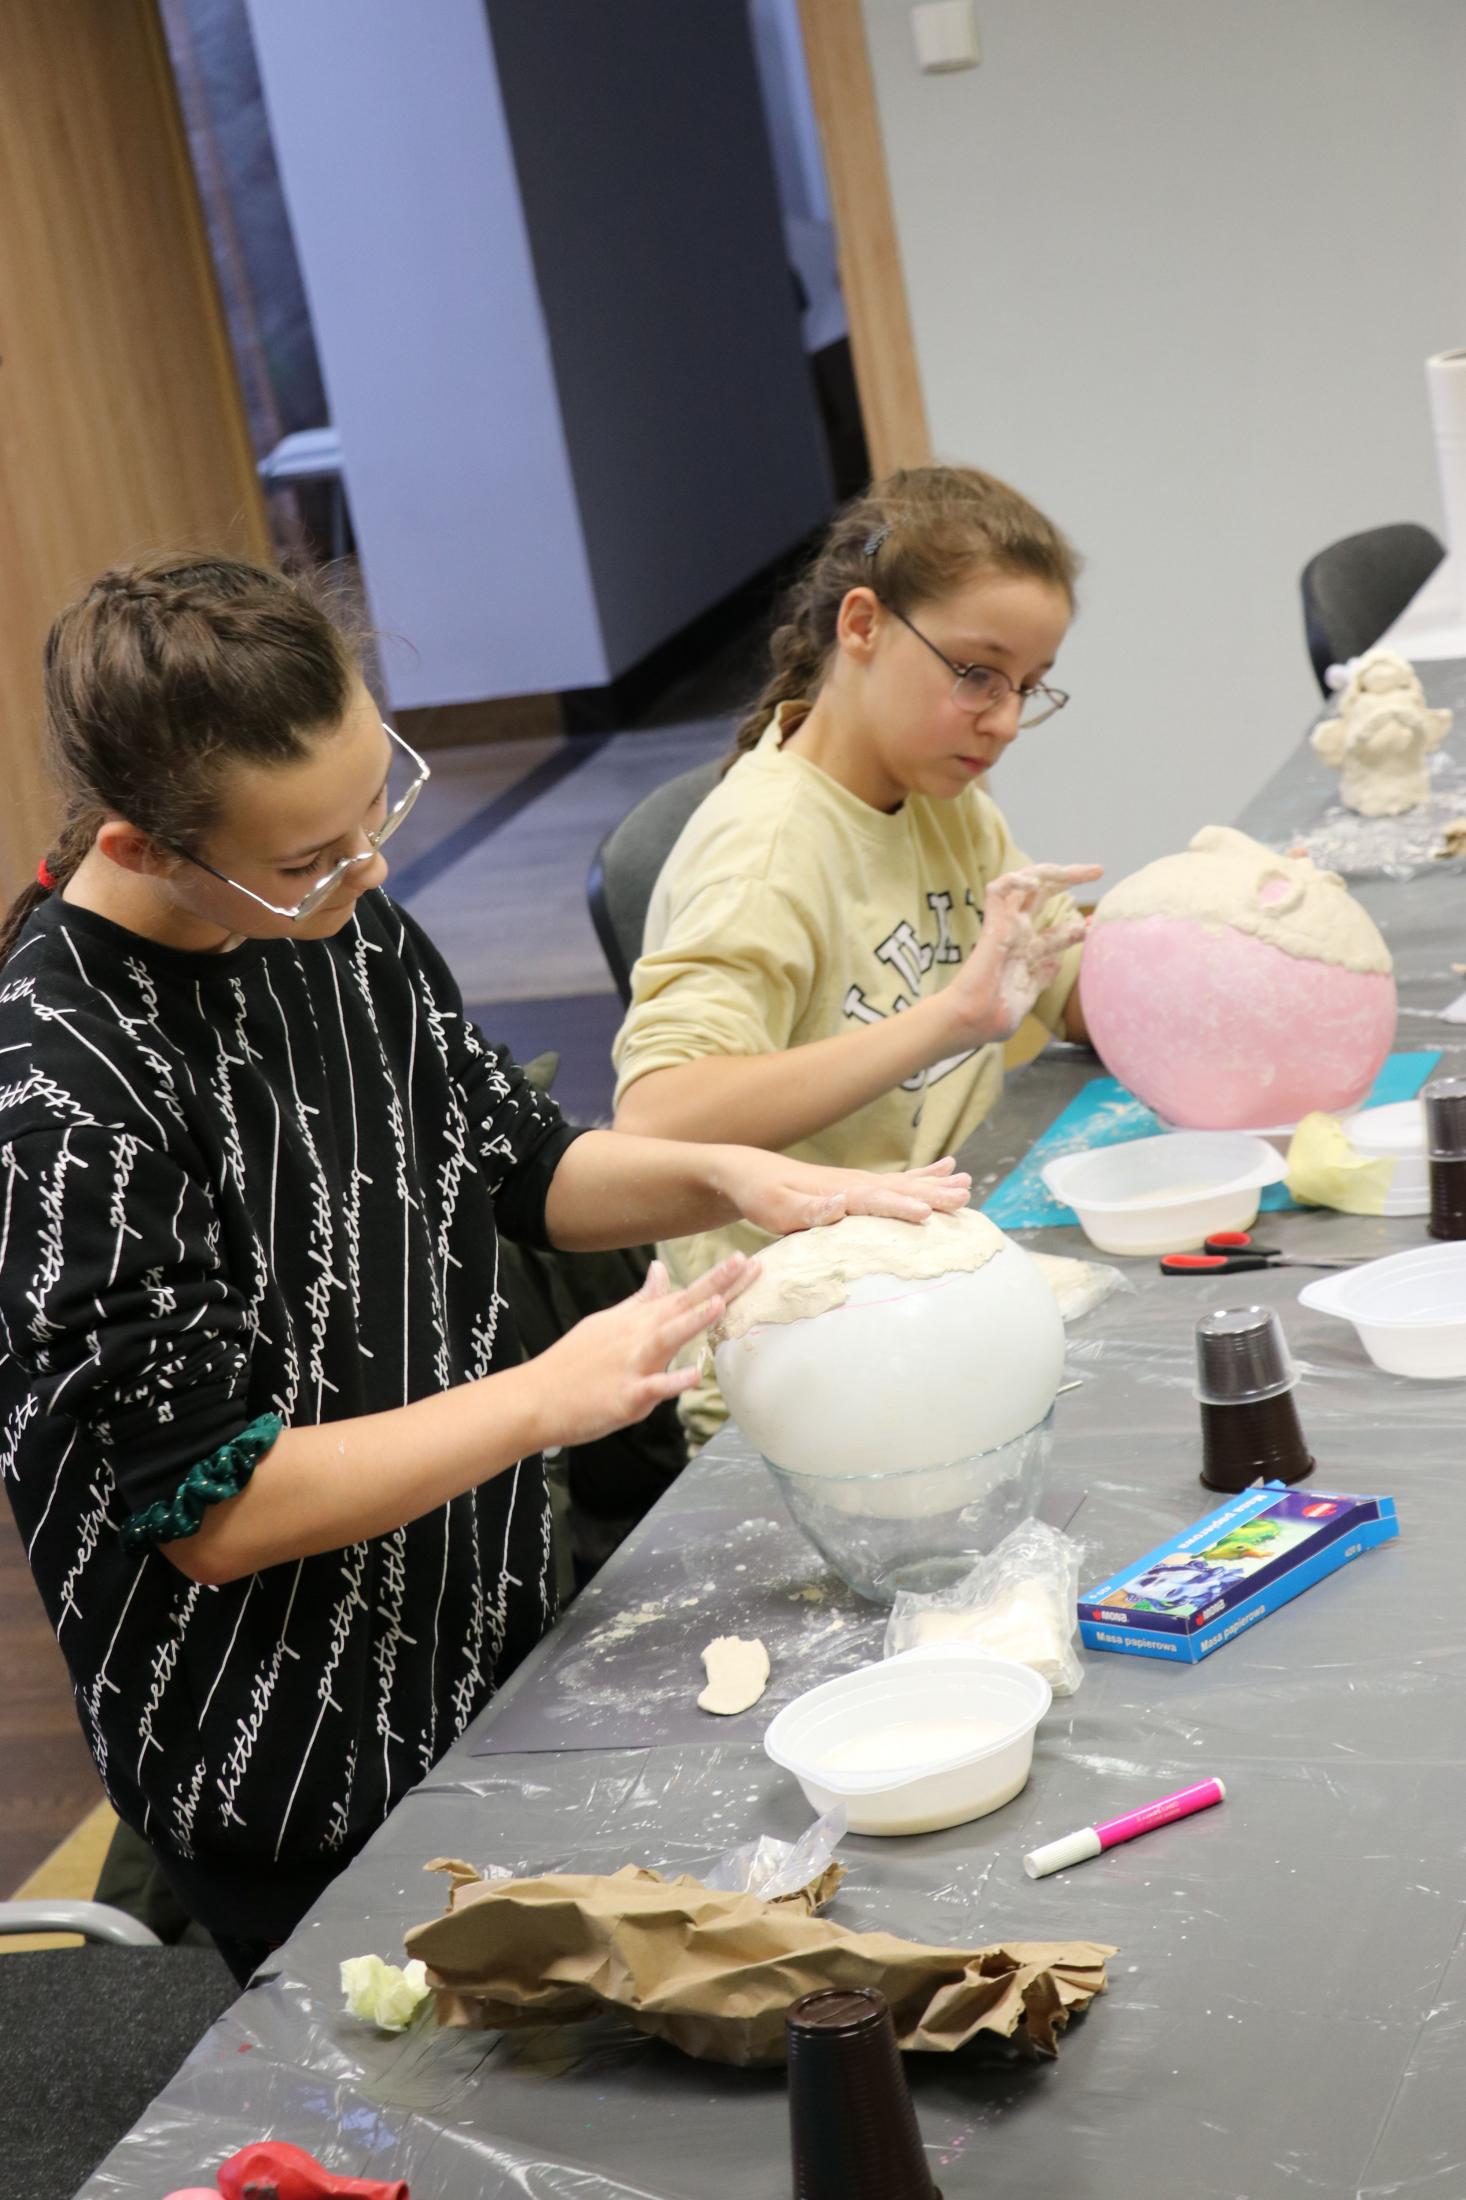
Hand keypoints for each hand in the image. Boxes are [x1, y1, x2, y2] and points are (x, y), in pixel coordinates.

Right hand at [525, 1254, 758, 1448]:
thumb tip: (660, 1269)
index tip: (744, 1260)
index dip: (716, 1279)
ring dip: (692, 1321)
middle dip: (715, 1286)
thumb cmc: (575, 1361)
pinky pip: (652, 1388)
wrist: (537, 1396)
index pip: (684, 1294)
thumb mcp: (608, 1322)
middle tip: (747, 1265)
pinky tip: (694, 1375)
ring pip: (666, 1339)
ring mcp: (631, 1365)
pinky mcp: (624, 1396)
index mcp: (638, 1321)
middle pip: (681, 1307)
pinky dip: (672, 1381)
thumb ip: (641, 1299)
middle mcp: (638, 1337)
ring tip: (719, 1304)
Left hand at [709, 1149, 972, 1236]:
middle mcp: (852, 1183)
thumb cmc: (757, 1192)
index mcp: (836, 1190)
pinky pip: (896, 1181)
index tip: (930, 1212)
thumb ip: (807, 1208)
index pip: (874, 1199)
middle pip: (899, 1187)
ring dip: (934, 1182)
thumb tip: (839, 1203)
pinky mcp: (854, 1185)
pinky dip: (922, 1175)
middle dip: (932, 1192)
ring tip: (966, 1182)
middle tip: (965, 1195)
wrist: (743, 1170)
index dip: (901, 1205)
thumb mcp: (773, 1206)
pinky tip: (942, 1169)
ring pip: (903, 1181)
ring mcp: (855, 1182)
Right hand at [946, 863, 1100, 1044]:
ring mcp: (1006, 927)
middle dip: (1071, 879)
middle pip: (1045, 895)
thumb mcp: (1029, 994)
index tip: (1098, 924)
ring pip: (1025, 883)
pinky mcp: (993, 924)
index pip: (1058, 931)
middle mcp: (1018, 934)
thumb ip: (1042, 976)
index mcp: (1028, 952)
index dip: (1079, 926)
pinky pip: (999, 890)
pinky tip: (1035, 882)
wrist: (974, 1022)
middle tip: (1099, 870)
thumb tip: (1057, 962)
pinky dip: (1015, 879)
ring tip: (1082, 870)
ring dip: (1053, 872)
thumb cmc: (996, 1017)